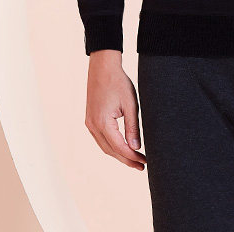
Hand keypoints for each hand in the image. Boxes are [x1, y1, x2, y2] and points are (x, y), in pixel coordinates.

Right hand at [85, 50, 146, 170]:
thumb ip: (132, 127)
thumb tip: (136, 148)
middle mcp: (93, 126)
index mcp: (103, 123)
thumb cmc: (118, 83)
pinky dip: (112, 146)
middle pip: (111, 150)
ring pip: (105, 146)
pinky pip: (101, 138)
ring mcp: (90, 123)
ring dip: (119, 154)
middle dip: (126, 160)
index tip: (144, 162)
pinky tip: (122, 147)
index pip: (119, 147)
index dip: (132, 157)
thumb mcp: (130, 105)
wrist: (103, 67)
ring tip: (134, 159)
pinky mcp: (90, 119)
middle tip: (141, 166)